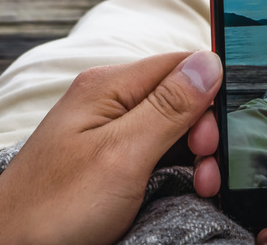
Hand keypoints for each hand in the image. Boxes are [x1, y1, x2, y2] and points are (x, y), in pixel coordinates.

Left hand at [0, 50, 222, 243]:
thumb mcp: (122, 153)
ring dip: (192, 153)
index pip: (181, 64)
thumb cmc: (55, 206)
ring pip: (171, 125)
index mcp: (109, 85)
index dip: (208, 96)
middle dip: (202, 130)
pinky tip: (182, 186)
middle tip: (204, 170)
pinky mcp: (108, 156)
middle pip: (179, 96)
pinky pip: (154, 149)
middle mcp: (109, 99)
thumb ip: (168, 106)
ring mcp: (107, 128)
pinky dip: (174, 167)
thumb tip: (209, 60)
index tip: (212, 139)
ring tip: (198, 185)